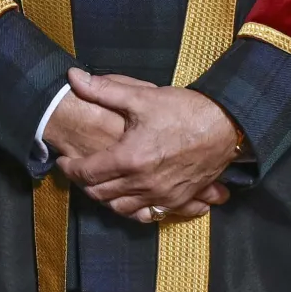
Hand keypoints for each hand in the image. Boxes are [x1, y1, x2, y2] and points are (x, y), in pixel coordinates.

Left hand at [50, 69, 241, 221]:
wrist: (226, 125)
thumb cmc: (184, 110)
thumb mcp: (142, 96)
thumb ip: (104, 90)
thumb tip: (73, 78)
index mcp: (129, 159)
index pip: (87, 173)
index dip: (70, 168)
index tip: (64, 161)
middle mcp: (143, 183)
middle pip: (101, 195)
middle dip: (85, 184)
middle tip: (81, 171)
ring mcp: (162, 195)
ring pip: (123, 209)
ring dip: (107, 199)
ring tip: (103, 184)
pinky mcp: (179, 199)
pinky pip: (149, 214)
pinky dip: (135, 209)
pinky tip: (131, 197)